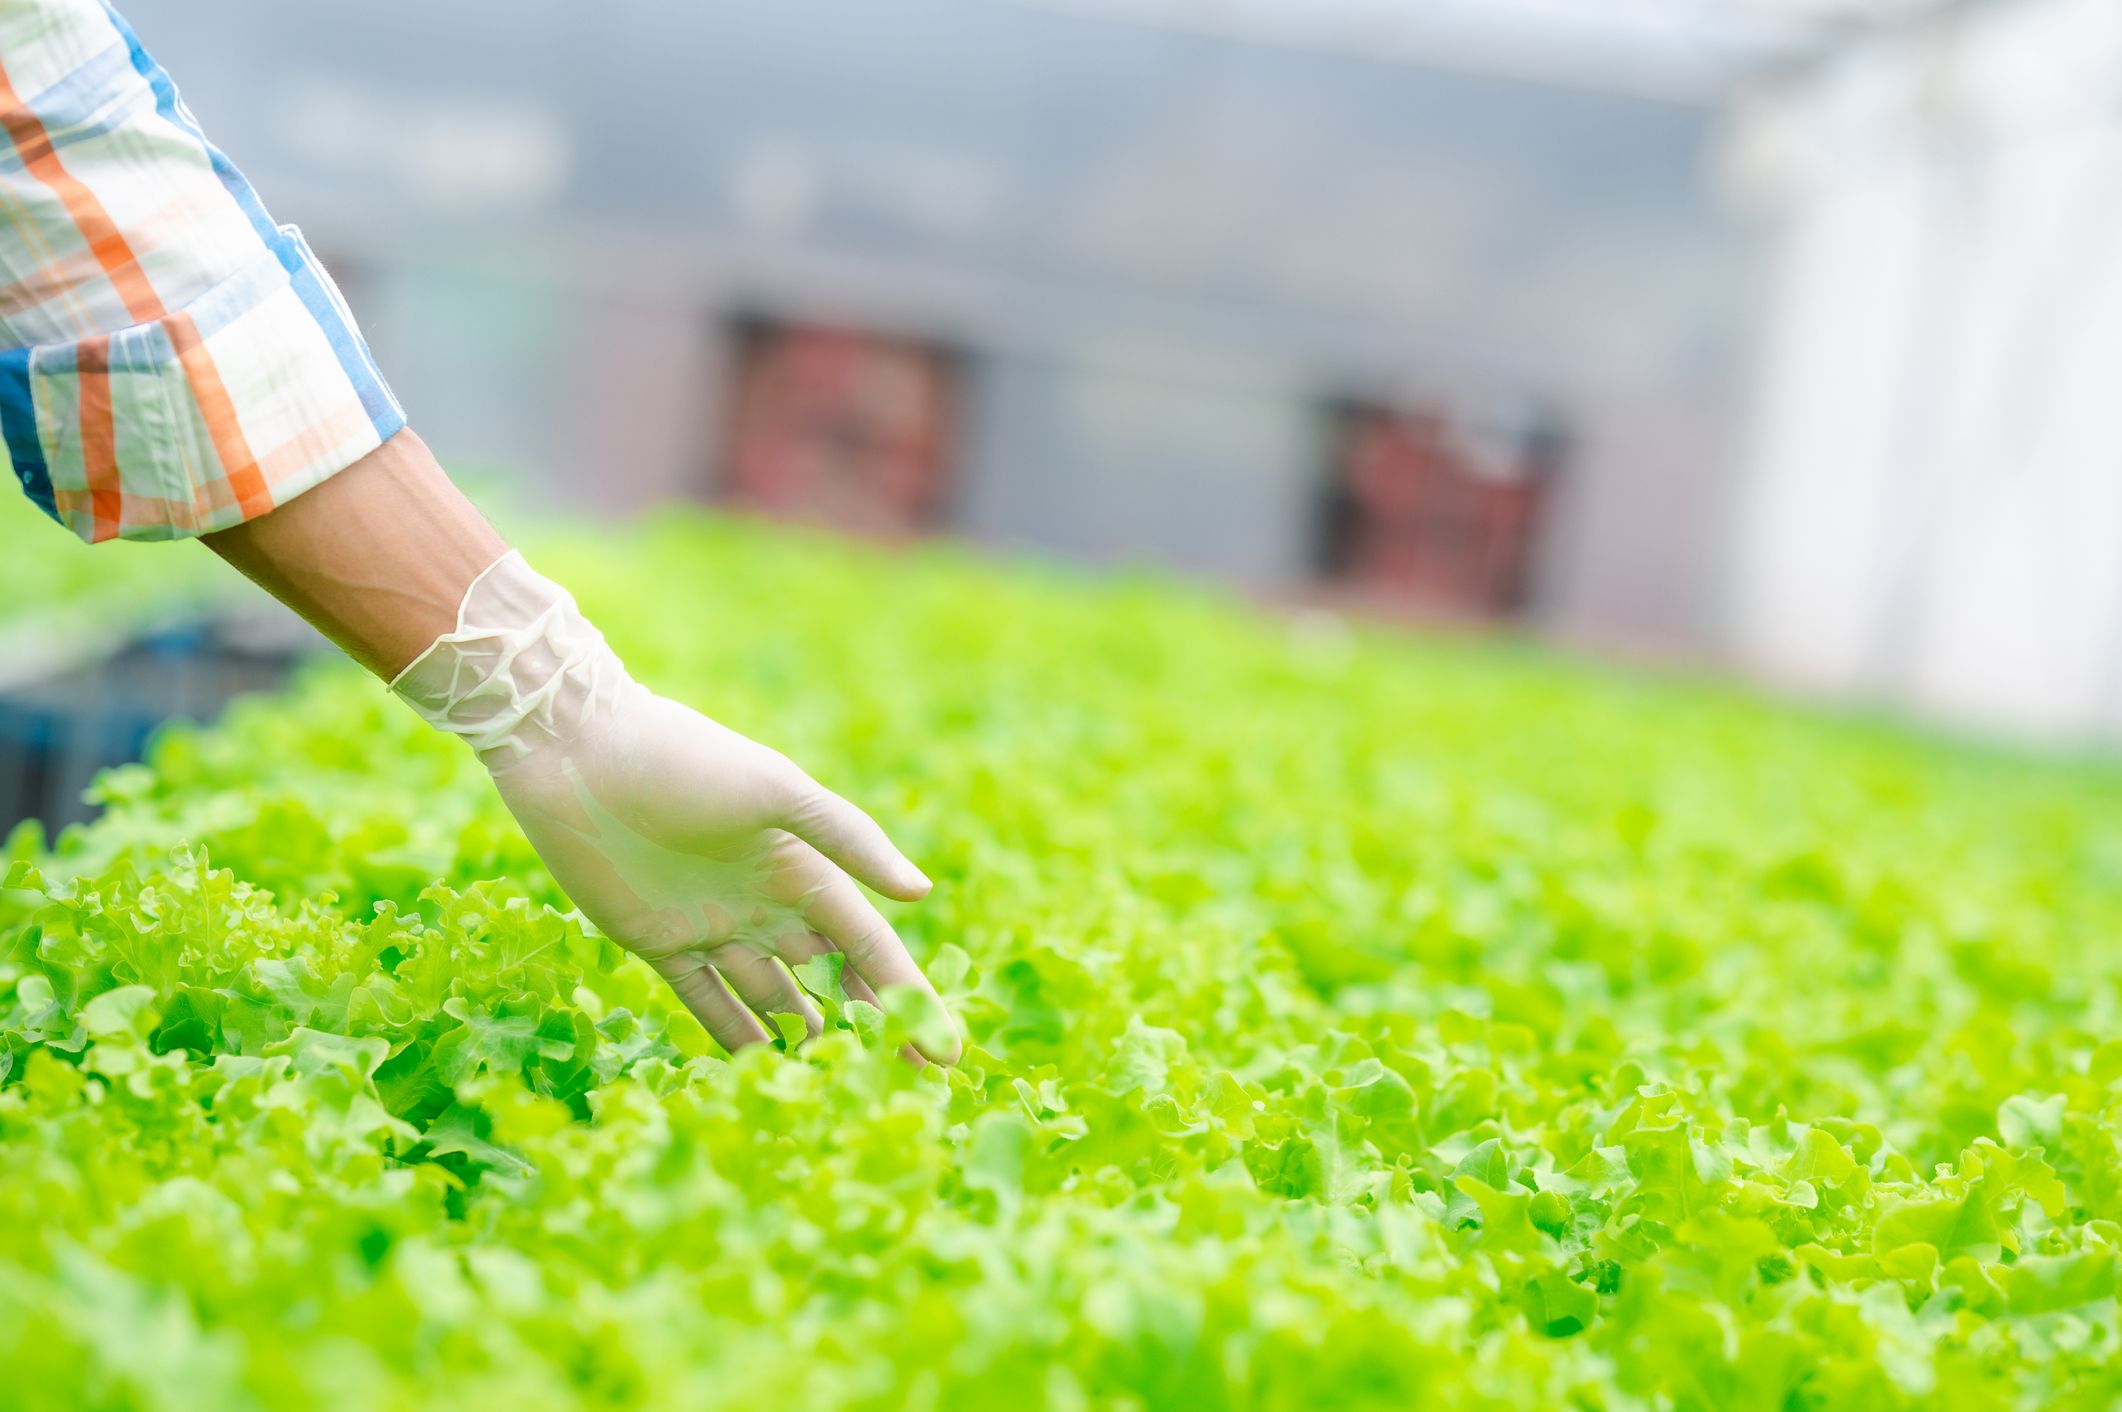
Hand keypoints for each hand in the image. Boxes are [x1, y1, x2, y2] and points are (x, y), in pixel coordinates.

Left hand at [392, 551, 956, 1060]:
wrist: (580, 751)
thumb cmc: (686, 759)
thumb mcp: (777, 791)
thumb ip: (848, 839)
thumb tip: (921, 892)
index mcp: (803, 867)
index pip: (869, 948)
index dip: (908, 998)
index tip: (944, 1050)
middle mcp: (766, 902)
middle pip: (830, 980)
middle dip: (870, 1028)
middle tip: (905, 1084)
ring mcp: (714, 926)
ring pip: (773, 998)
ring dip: (806, 1039)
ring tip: (837, 1090)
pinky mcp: (659, 943)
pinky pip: (706, 1001)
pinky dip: (735, 1035)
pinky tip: (763, 1072)